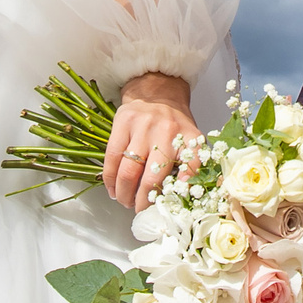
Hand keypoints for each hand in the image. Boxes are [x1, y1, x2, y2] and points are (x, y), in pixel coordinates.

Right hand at [105, 71, 199, 212]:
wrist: (158, 91)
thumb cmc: (175, 123)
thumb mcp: (192, 140)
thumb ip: (192, 165)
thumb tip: (184, 196)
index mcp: (189, 138)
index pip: (190, 169)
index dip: (179, 192)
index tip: (169, 208)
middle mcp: (167, 132)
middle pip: (151, 178)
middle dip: (143, 201)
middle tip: (140, 211)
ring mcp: (143, 127)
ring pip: (128, 171)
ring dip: (124, 193)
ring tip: (125, 201)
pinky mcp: (122, 122)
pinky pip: (112, 157)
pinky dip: (110, 178)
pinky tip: (112, 189)